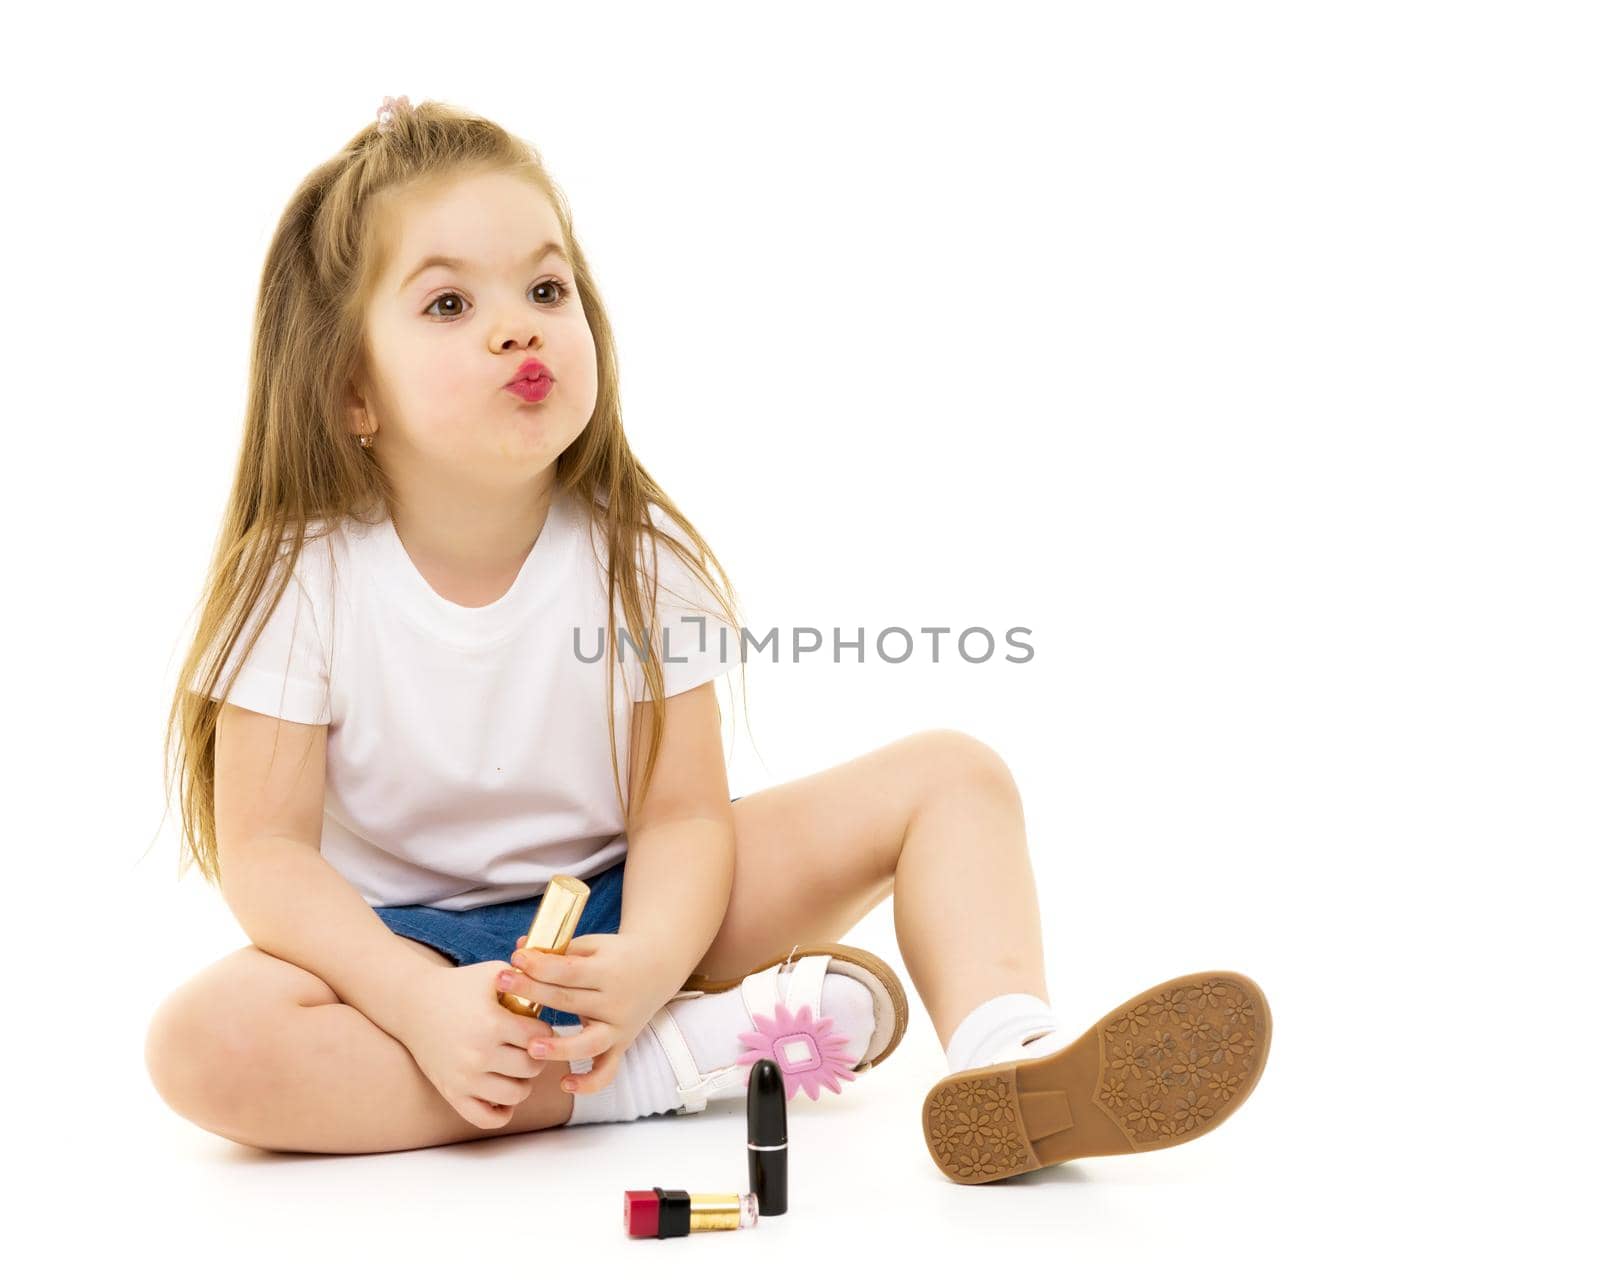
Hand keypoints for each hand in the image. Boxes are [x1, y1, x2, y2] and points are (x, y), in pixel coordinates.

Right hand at [398, 961, 559, 1128]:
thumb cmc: (459, 986)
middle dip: (537, 1057)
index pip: (540, 1038)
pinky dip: (501, 1111)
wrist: (413, 1004)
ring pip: (515, 1095)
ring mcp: (464, 1078)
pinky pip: (486, 1119)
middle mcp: (479, 1054)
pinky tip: (503, 1093)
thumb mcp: (494, 973)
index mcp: (492, 1024)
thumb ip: (527, 978)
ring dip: (522, 1082)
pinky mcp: (452, 1094)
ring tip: (517, 1068)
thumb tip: (559, 983)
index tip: (537, 1026)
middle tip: (529, 1048)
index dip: (544, 1031)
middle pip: (531, 1068)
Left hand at [499, 930, 676, 1095]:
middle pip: (569, 1000)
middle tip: (502, 984)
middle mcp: (615, 1002)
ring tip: (532, 1048)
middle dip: (533, 992)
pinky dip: (589, 1082)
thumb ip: (558, 950)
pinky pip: (607, 1071)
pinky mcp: (621, 1046)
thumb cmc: (616, 954)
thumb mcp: (592, 944)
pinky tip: (565, 1084)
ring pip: (590, 1043)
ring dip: (561, 1047)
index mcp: (608, 971)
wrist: (658, 968)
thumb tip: (520, 947)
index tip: (515, 958)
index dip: (541, 964)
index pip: (569, 970)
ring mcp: (619, 1027)